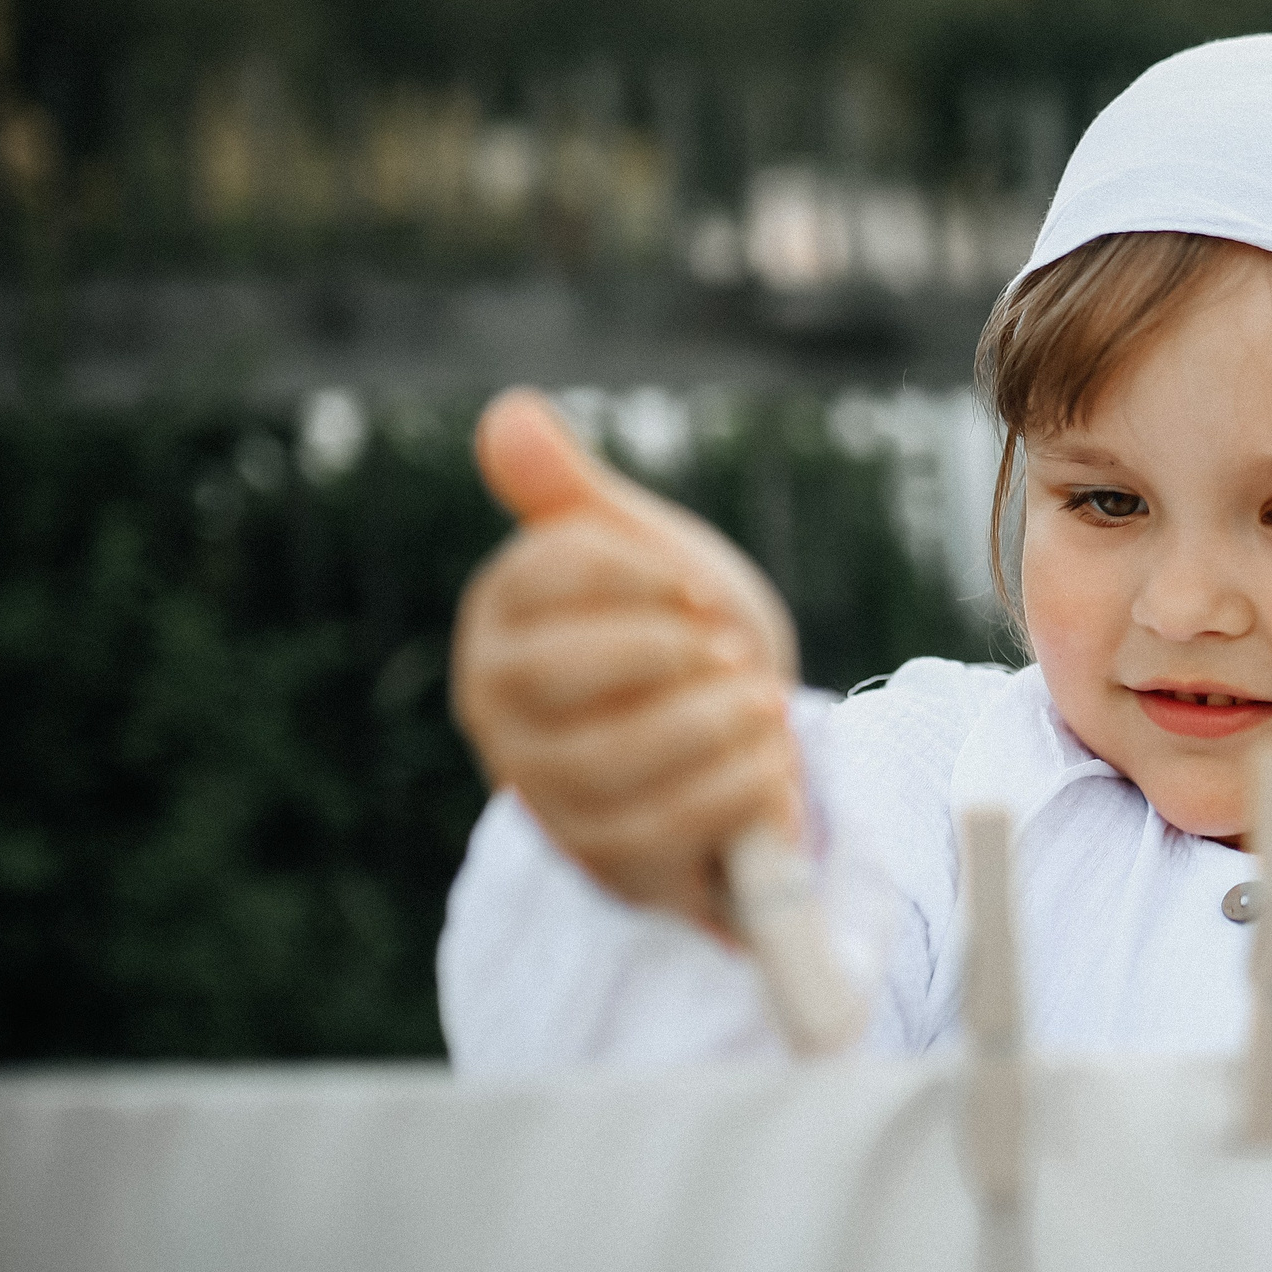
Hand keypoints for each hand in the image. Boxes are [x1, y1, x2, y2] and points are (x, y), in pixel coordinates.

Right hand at [452, 389, 802, 934]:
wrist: (729, 742)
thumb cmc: (675, 634)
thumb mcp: (638, 554)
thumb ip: (571, 494)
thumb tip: (508, 411)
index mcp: (499, 622)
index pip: (544, 577)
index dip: (638, 574)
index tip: (696, 589)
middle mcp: (500, 712)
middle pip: (561, 672)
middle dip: (667, 652)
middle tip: (729, 649)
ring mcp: (549, 793)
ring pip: (613, 758)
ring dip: (711, 723)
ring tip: (762, 703)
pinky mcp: (607, 860)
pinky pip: (660, 833)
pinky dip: (732, 790)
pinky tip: (772, 761)